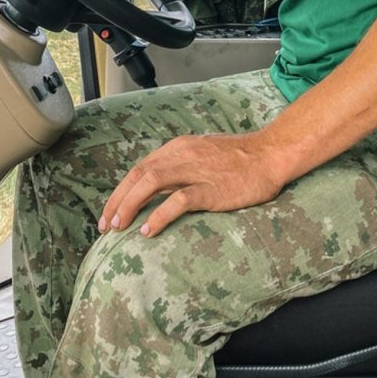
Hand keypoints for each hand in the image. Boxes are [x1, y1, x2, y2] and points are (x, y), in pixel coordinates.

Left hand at [99, 132, 284, 237]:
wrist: (270, 154)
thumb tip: (160, 186)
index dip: (121, 191)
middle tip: (106, 225)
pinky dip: (159, 215)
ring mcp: (196, 170)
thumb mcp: (204, 153)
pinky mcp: (211, 188)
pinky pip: (178, 200)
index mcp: (179, 147)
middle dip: (118, 201)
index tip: (110, 212)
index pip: (140, 168)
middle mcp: (182, 155)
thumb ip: (182, 165)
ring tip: (119, 227)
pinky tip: (148, 230)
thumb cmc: (241, 158)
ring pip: (151, 183)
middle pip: (139, 175)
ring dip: (130, 206)